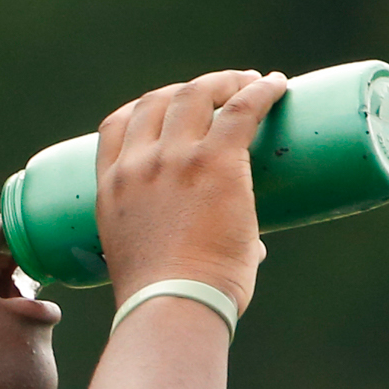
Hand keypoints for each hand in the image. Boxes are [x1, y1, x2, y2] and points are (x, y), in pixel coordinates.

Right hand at [92, 69, 286, 313]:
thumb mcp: (150, 261)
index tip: (170, 108)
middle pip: (158, 100)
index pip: (116, 125)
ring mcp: (174, 159)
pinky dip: (260, 91)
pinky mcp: (215, 161)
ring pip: (197, 93)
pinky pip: (241, 108)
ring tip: (251, 84)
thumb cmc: (166, 301)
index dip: (145, 108)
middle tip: (223, 93)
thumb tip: (252, 248)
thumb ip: (194, 246)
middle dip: (191, 89)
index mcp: (112, 189)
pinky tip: (275, 85)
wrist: (173, 307)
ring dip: (224, 82)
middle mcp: (138, 165)